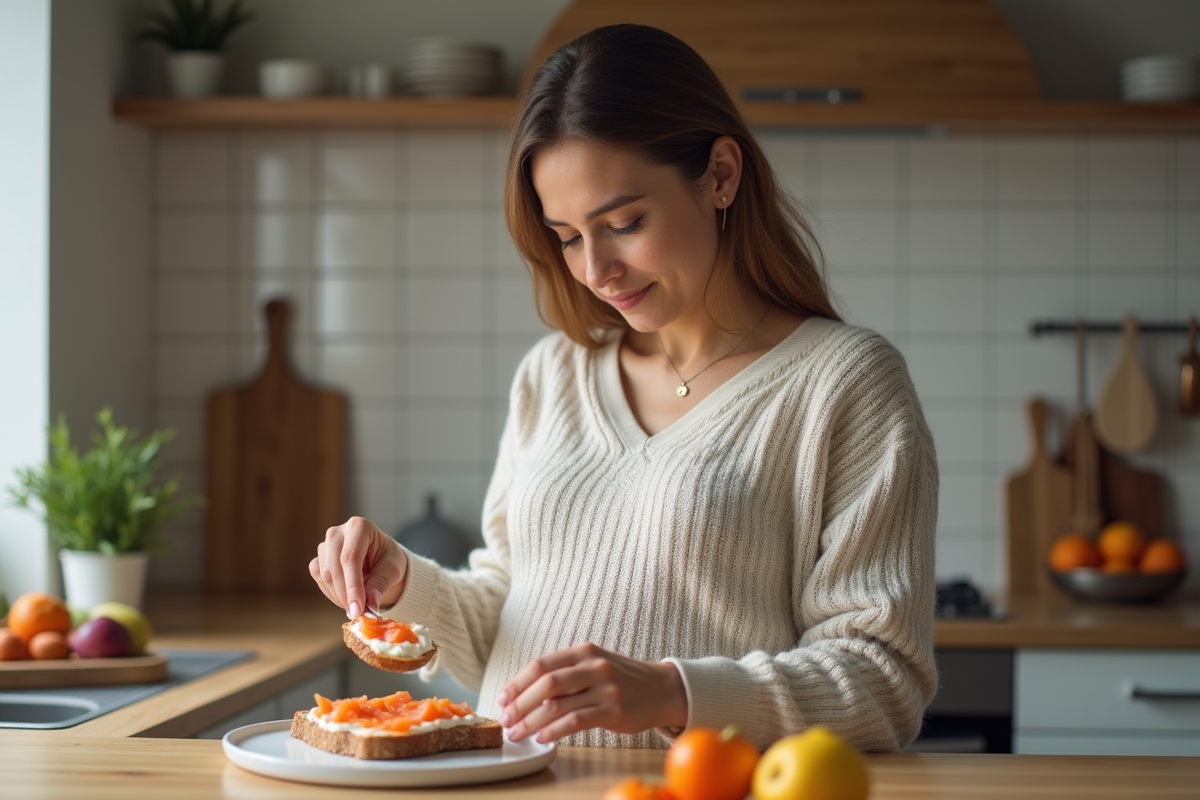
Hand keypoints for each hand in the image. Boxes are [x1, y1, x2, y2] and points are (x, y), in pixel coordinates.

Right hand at [310, 516, 407, 618]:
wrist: (380, 558)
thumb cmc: (388, 559)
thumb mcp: (393, 569)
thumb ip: (381, 584)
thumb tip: (370, 604)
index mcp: (359, 526)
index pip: (350, 558)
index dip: (353, 586)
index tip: (358, 609)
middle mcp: (338, 531)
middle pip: (334, 567)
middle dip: (345, 594)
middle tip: (358, 613)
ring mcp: (326, 543)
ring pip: (324, 574)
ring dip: (338, 595)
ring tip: (356, 605)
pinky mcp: (319, 557)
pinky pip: (318, 577)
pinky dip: (330, 592)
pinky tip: (345, 597)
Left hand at [496, 643, 687, 743]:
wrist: (661, 689)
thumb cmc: (621, 679)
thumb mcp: (594, 665)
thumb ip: (566, 673)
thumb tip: (524, 694)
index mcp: (584, 652)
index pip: (541, 665)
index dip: (517, 683)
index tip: (502, 699)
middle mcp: (594, 666)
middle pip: (545, 684)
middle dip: (519, 704)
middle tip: (504, 720)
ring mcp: (605, 688)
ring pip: (557, 705)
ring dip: (531, 722)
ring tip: (517, 733)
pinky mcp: (614, 710)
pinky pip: (576, 720)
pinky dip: (554, 731)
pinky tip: (542, 738)